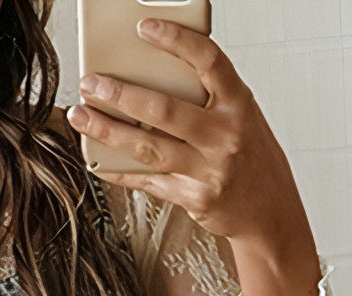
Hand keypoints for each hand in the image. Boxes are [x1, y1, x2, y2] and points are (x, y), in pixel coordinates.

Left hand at [66, 16, 312, 251]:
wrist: (270, 211)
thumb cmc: (251, 156)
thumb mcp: (241, 115)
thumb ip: (207, 97)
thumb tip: (155, 73)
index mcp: (238, 103)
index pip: (208, 61)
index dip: (176, 41)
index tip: (144, 28)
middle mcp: (224, 135)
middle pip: (164, 110)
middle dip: (121, 95)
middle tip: (91, 83)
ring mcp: (208, 170)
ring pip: (149, 148)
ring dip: (108, 131)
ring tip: (81, 116)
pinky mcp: (193, 198)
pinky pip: (147, 181)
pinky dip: (119, 170)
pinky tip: (97, 160)